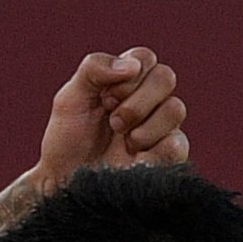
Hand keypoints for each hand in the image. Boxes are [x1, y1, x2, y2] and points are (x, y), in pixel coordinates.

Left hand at [35, 48, 189, 189]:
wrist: (64, 182)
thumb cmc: (67, 140)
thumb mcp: (71, 98)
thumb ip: (94, 68)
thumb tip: (133, 66)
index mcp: (127, 82)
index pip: (145, 58)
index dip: (128, 75)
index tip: (105, 98)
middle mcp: (149, 102)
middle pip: (165, 77)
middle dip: (136, 100)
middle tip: (113, 122)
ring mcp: (161, 129)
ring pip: (176, 108)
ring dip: (144, 125)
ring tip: (123, 143)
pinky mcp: (167, 158)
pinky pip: (178, 144)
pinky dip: (154, 149)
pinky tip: (134, 158)